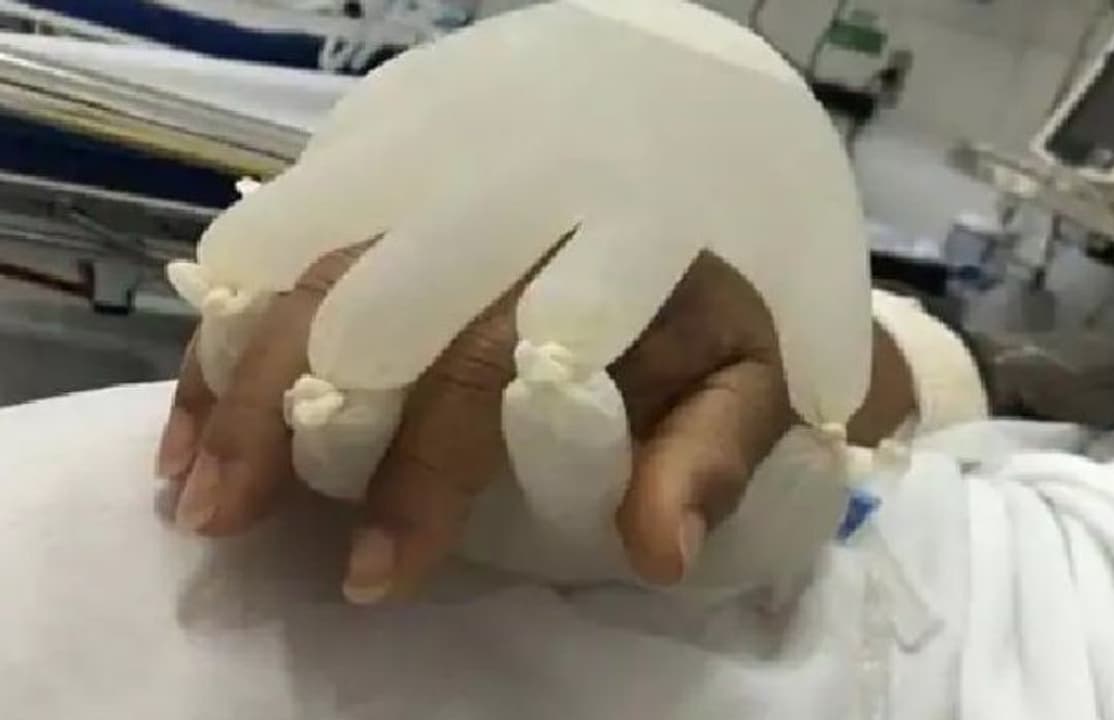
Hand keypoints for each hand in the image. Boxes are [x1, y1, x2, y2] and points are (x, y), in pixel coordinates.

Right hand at [156, 246, 793, 601]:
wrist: (696, 209)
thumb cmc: (719, 329)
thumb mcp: (748, 392)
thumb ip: (708, 463)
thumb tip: (656, 549)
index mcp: (598, 273)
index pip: (493, 370)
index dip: (427, 473)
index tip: (375, 577)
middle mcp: (507, 223)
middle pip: (374, 316)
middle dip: (291, 428)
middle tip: (226, 521)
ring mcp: (443, 200)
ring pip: (314, 280)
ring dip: (237, 384)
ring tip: (191, 488)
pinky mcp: (394, 198)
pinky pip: (289, 253)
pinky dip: (228, 336)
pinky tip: (188, 416)